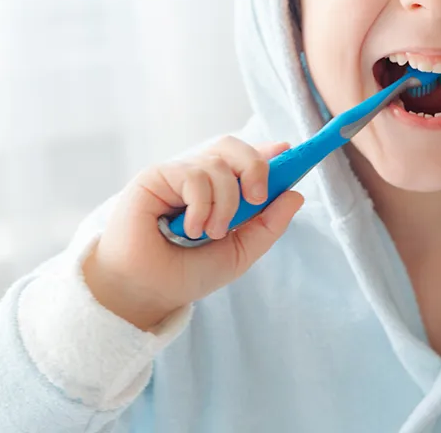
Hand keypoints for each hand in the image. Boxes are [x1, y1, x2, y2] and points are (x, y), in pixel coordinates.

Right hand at [82, 136, 303, 330]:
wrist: (145, 294)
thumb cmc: (187, 273)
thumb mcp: (240, 252)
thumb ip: (269, 225)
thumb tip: (296, 194)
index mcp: (219, 191)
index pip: (245, 158)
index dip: (268, 152)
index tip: (288, 153)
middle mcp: (200, 178)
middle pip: (233, 147)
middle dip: (255, 166)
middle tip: (257, 197)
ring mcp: (177, 175)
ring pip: (218, 164)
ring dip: (225, 202)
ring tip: (211, 233)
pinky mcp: (156, 177)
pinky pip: (194, 175)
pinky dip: (202, 205)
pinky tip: (189, 229)